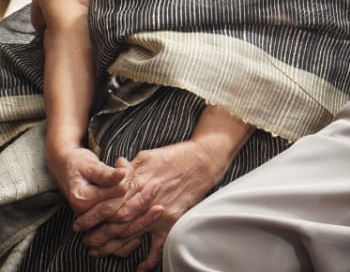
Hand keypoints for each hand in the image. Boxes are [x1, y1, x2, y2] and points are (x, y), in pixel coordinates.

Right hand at [46, 145, 128, 215]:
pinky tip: (121, 180)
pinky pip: (117, 207)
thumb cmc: (76, 163)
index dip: (127, 177)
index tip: (123, 162)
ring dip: (128, 188)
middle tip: (125, 167)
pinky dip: (124, 193)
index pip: (117, 192)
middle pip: (120, 202)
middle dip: (129, 184)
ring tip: (122, 171)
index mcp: (82, 200)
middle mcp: (85, 212)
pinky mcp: (97, 215)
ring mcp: (91, 215)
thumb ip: (106, 173)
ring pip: (121, 206)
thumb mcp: (90, 164)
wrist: (63, 167)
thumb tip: (123, 174)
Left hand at [74, 139, 230, 269]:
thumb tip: (114, 166)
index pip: (108, 204)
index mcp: (138, 182)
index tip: (79, 224)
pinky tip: (139, 267)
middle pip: (115, 224)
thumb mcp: (148, 155)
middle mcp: (146, 200)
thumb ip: (129, 166)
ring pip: (131, 235)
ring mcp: (160, 213)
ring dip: (113, 247)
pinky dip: (150, 258)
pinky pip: (160, 244)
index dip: (91, 216)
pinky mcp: (173, 220)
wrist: (205, 159)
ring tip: (99, 252)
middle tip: (85, 242)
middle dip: (98, 235)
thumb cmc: (177, 155)